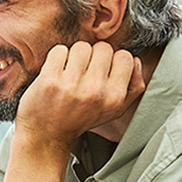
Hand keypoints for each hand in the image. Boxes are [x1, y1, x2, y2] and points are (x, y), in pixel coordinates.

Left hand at [16, 41, 144, 147]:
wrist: (45, 134)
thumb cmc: (79, 120)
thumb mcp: (113, 111)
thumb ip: (133, 88)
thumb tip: (136, 61)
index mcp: (113, 98)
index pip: (125, 57)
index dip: (112, 60)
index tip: (101, 70)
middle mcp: (94, 91)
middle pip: (103, 48)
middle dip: (93, 56)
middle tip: (84, 71)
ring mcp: (71, 85)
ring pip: (81, 47)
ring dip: (74, 56)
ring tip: (70, 72)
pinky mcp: (49, 80)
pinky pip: (59, 50)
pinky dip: (57, 58)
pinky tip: (56, 71)